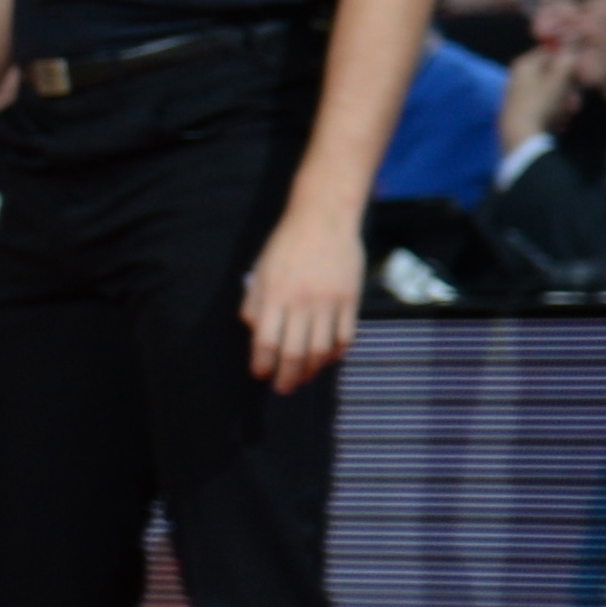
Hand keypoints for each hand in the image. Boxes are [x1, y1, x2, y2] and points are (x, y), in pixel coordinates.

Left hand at [241, 202, 364, 387]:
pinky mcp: (350, 299)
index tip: (260, 374)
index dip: (262, 364)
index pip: (265, 342)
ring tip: (302, 377)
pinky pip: (345, 336)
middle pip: (295, 353)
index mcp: (274, 296)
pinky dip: (336, 353)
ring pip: (321, 350)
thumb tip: (255, 335)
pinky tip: (327, 358)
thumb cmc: (286, 246)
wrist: (323, 219)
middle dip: (286, 377)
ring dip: (311, 370)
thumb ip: (254, 305)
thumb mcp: (260, 272)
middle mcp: (302, 302)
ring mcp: (329, 302)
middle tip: (282, 388)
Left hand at [498, 44, 576, 155]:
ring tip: (566, 114)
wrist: (521, 136)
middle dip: (568, 89)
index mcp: (524, 64)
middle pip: (553, 75)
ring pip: (552, 93)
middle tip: (573, 101)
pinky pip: (545, 107)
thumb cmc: (540, 103)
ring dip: (564, 103)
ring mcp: (520, 95)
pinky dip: (554, 114)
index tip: (578, 74)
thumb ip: (567, 60)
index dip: (567, 61)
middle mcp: (520, 76)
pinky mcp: (523, 111)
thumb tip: (571, 45)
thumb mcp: (558, 79)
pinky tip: (558, 123)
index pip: (550, 52)